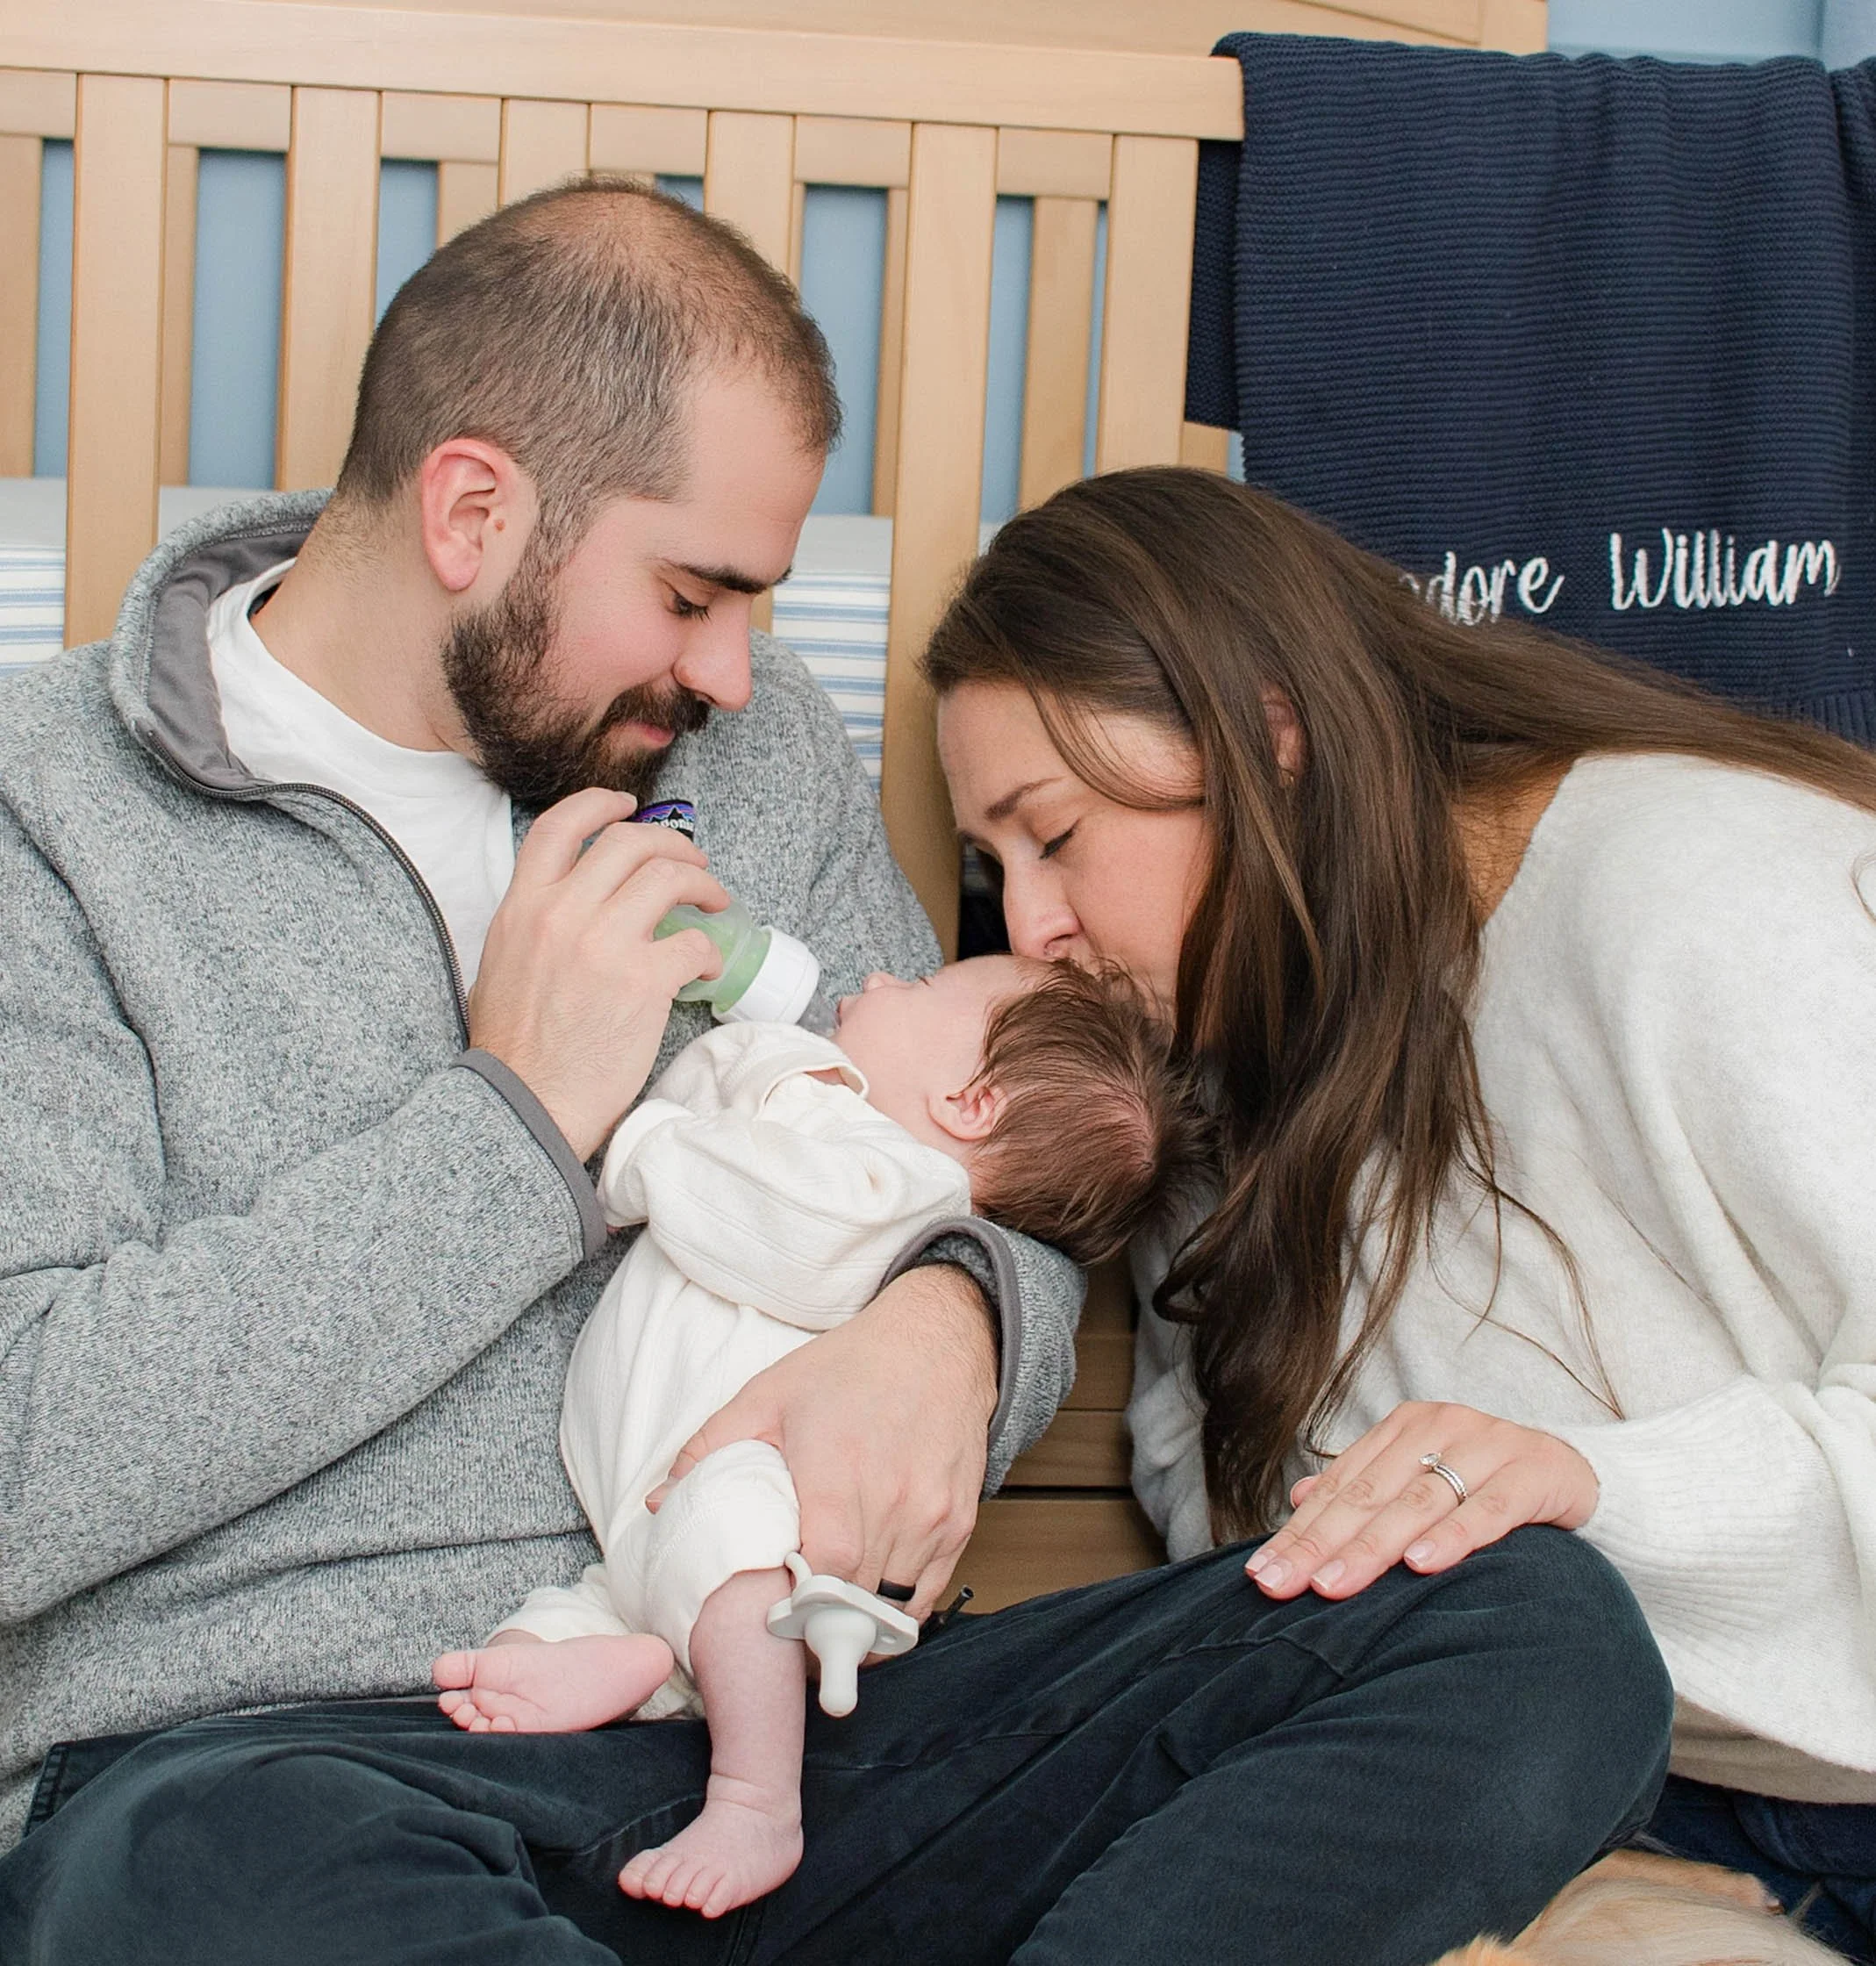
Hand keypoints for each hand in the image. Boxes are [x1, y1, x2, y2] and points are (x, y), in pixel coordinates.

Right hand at [468, 788, 728, 1160]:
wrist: (525, 1104)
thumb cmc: (514, 1049)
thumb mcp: (500, 966)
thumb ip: (531, 924)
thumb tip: (568, 905)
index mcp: (522, 907)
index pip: (560, 826)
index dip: (600, 803)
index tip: (628, 805)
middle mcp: (562, 913)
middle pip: (629, 842)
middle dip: (673, 843)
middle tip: (694, 862)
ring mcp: (604, 944)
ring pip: (669, 877)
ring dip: (704, 884)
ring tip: (715, 903)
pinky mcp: (644, 981)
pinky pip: (694, 942)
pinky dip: (711, 950)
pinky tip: (708, 968)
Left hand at [648, 1266, 997, 1623]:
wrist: (937, 1343)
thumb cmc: (851, 1367)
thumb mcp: (769, 1394)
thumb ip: (711, 1448)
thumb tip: (661, 1503)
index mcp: (837, 1471)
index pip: (823, 1572)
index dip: (797, 1609)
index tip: (772, 1622)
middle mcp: (891, 1500)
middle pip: (855, 1601)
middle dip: (819, 1628)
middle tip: (789, 1636)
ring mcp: (930, 1515)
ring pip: (893, 1608)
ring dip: (857, 1624)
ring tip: (826, 1624)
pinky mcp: (958, 1523)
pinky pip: (927, 1594)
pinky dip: (896, 1611)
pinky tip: (867, 1604)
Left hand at [1244, 1401, 1598, 1600]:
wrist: (1577, 1470)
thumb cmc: (1486, 1483)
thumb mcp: (1422, 1481)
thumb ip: (1365, 1488)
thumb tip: (1298, 1499)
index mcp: (1403, 1429)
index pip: (1339, 1489)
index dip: (1298, 1534)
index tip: (1258, 1576)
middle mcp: (1439, 1428)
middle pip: (1368, 1495)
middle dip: (1319, 1545)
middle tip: (1280, 1587)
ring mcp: (1487, 1446)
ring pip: (1418, 1503)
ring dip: (1373, 1547)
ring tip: (1334, 1585)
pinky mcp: (1534, 1473)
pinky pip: (1488, 1509)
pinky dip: (1453, 1537)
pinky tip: (1421, 1565)